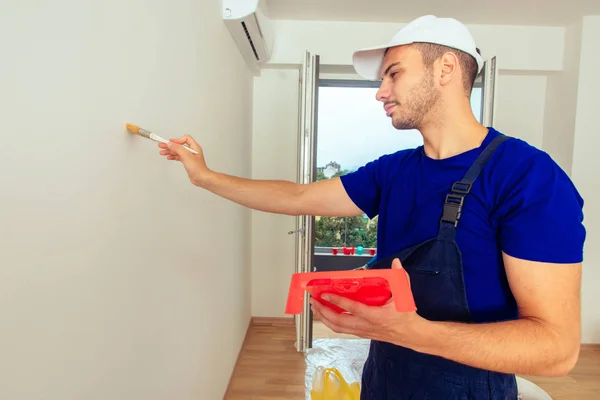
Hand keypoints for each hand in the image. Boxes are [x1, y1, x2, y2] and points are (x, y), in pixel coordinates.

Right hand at [158, 135, 210, 185]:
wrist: (201, 178)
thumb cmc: (198, 168)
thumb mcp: (186, 156)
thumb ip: (178, 148)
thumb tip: (170, 143)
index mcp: (194, 147)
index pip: (185, 139)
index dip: (177, 140)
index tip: (169, 142)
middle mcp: (192, 151)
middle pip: (179, 145)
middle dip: (170, 146)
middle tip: (162, 146)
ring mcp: (189, 157)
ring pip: (178, 151)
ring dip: (170, 151)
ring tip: (162, 152)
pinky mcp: (187, 162)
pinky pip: (178, 157)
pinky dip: (173, 156)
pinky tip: (168, 157)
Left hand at [310, 258, 425, 347]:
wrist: (411, 335)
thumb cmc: (406, 317)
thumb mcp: (404, 296)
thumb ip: (400, 278)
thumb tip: (396, 263)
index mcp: (375, 316)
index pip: (352, 308)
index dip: (337, 301)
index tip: (326, 294)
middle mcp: (366, 325)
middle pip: (338, 321)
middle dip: (323, 311)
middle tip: (314, 301)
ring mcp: (362, 331)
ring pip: (338, 328)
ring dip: (324, 318)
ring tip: (315, 308)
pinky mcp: (361, 333)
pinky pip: (342, 330)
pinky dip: (331, 323)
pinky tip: (326, 316)